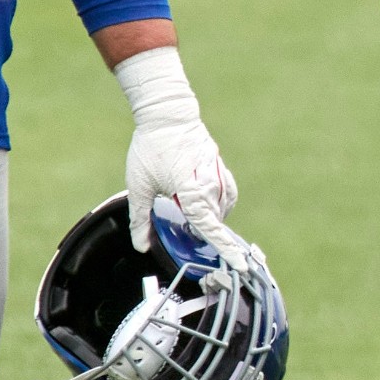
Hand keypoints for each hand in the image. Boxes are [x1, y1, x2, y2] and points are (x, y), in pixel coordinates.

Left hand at [114, 45, 242, 261]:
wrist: (167, 114)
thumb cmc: (151, 148)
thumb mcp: (139, 186)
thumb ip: (140, 219)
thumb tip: (142, 245)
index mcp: (191, 191)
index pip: (210, 227)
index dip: (224, 248)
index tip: (240, 264)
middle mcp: (210, 184)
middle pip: (214, 220)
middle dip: (205, 232)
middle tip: (186, 236)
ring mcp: (218, 174)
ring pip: (223, 208)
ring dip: (211, 217)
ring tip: (193, 219)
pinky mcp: (219, 166)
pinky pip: (228, 193)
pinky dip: (220, 203)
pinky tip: (208, 205)